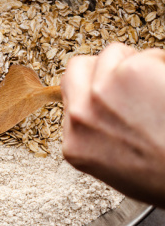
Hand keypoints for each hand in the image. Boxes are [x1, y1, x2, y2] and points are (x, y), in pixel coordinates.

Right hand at [61, 42, 164, 206]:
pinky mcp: (132, 72)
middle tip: (132, 86)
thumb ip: (98, 138)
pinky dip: (162, 65)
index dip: (94, 92)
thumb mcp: (117, 171)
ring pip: (113, 53)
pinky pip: (149, 54)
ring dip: (136, 65)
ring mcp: (103, 91)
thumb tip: (103, 118)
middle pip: (79, 67)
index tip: (112, 97)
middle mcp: (82, 115)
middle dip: (104, 70)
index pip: (69, 97)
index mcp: (76, 144)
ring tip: (157, 92)